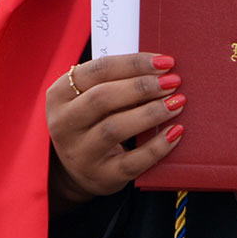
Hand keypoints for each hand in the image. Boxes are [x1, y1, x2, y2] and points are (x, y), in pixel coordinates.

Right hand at [46, 53, 185, 205]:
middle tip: (173, 81)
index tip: (164, 61)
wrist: (78, 170)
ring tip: (177, 102)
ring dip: (151, 112)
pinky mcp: (101, 176)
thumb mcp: (89, 98)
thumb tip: (160, 67)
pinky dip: (157, 146)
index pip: (96, 71)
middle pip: (103, 98)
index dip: (133, 63)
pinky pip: (132, 161)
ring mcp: (80, 153)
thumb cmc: (93, 121)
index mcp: (59, 95)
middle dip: (142, 86)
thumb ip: (114, 81)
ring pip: (115, 128)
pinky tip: (176, 132)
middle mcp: (63, 124)